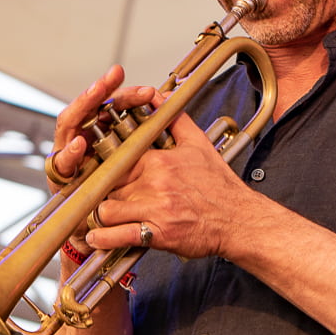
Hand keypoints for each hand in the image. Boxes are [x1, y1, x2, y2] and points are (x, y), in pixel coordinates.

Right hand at [46, 64, 156, 249]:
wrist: (102, 235)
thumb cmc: (121, 198)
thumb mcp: (141, 165)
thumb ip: (149, 135)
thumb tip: (163, 105)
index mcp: (101, 135)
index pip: (108, 106)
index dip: (120, 92)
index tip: (132, 79)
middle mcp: (82, 142)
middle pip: (88, 108)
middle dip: (98, 91)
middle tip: (111, 77)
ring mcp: (69, 158)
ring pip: (69, 126)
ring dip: (82, 109)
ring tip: (95, 96)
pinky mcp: (60, 180)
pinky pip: (61, 164)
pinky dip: (71, 153)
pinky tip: (81, 144)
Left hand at [82, 112, 255, 259]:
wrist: (238, 218)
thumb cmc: (219, 185)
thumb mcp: (198, 144)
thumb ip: (175, 118)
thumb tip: (160, 96)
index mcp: (159, 161)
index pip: (116, 159)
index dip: (106, 167)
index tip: (103, 172)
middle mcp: (154, 183)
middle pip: (108, 184)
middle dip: (103, 191)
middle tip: (98, 195)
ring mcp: (155, 209)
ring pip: (107, 209)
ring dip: (102, 215)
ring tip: (101, 216)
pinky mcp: (157, 234)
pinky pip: (118, 235)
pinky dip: (103, 238)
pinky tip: (97, 236)